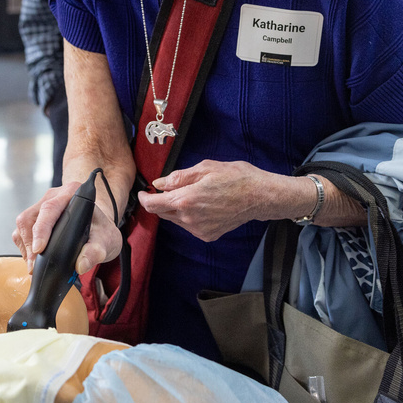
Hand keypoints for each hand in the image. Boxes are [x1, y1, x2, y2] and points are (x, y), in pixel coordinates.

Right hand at [15, 180, 121, 275]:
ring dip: (25, 247)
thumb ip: (96, 251)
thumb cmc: (101, 230)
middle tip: (34, 266)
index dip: (42, 229)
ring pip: (23, 225)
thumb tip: (81, 265)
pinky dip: (25, 248)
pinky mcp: (34, 218)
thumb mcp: (107, 241)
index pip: (50, 208)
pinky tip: (34, 259)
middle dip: (29, 244)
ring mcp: (41, 206)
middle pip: (30, 217)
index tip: (39, 249)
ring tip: (34, 265)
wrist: (98, 228)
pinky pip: (21, 232)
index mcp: (72, 194)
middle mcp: (53, 197)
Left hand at [137, 159, 299, 241]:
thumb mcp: (205, 168)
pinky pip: (189, 226)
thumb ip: (178, 177)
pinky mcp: (208, 235)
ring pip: (176, 220)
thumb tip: (159, 183)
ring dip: (175, 208)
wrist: (260, 196)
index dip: (144, 198)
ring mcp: (199, 229)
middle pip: (162, 213)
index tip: (143, 192)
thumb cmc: (235, 177)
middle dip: (160, 202)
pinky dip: (188, 216)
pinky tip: (202, 205)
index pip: (153, 204)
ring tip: (192, 194)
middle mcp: (189, 218)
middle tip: (168, 189)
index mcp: (186, 200)